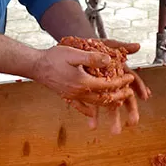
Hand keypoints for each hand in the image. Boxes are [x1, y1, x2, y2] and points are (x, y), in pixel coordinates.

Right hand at [31, 45, 145, 133]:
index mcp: (83, 82)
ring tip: (118, 100)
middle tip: (129, 91)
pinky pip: (80, 107)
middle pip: (104, 98)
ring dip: (108, 102)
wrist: (36, 66)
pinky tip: (92, 112)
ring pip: (94, 104)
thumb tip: (110, 60)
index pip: (108, 85)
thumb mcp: (74, 54)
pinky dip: (89, 111)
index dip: (121, 82)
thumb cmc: (54, 57)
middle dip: (119, 95)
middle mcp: (79, 93)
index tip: (130, 78)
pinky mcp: (66, 97)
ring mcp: (72, 96)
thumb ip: (92, 58)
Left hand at [84, 38, 151, 132]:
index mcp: (119, 69)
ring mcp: (100, 88)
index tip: (145, 97)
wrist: (69, 49)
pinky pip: (91, 105)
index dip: (140, 87)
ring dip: (112, 117)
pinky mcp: (88, 93)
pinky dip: (92, 115)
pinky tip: (92, 124)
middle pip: (123, 95)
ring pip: (108, 103)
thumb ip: (121, 46)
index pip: (132, 79)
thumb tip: (137, 46)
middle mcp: (112, 80)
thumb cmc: (90, 45)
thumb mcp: (105, 44)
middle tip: (133, 123)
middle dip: (130, 110)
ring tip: (115, 131)